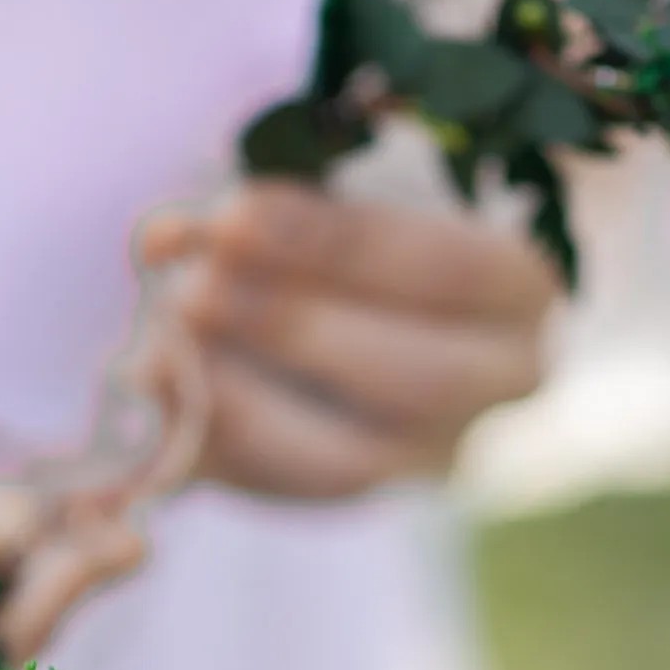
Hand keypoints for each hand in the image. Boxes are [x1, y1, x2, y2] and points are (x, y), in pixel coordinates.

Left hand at [135, 181, 559, 499]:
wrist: (373, 285)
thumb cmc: (361, 207)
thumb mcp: (340, 176)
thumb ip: (273, 201)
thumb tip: (167, 238)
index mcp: (519, 291)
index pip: (448, 273)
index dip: (333, 246)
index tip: (233, 212)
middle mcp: (497, 388)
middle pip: (413, 380)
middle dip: (289, 330)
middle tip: (190, 285)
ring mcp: (430, 455)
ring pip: (348, 465)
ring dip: (243, 407)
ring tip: (159, 350)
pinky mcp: (356, 492)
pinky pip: (279, 493)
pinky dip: (208, 450)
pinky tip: (150, 398)